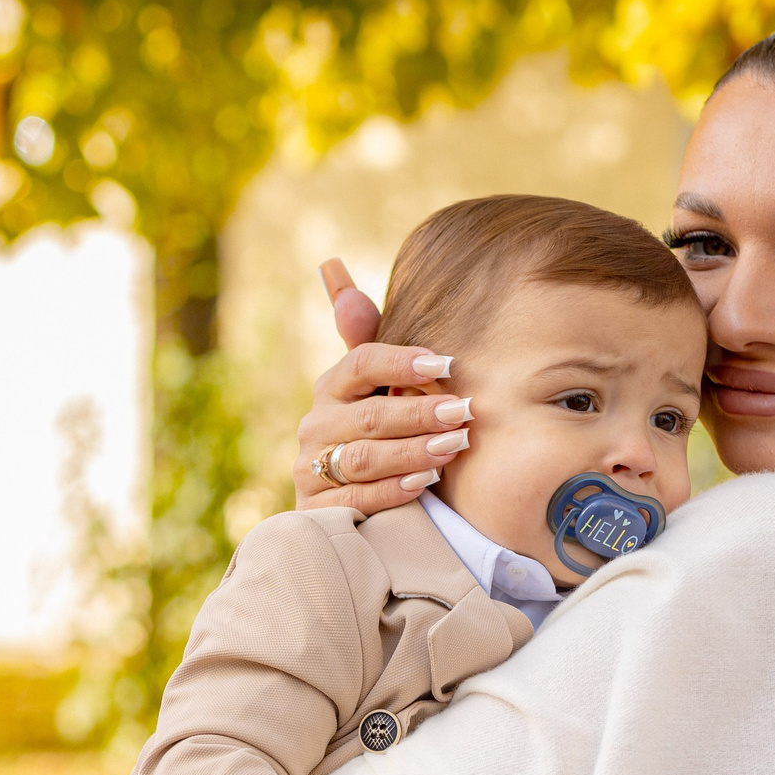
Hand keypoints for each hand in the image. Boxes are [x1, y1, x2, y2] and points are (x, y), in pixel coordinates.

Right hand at [293, 259, 474, 515]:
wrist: (347, 502)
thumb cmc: (374, 433)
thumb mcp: (373, 384)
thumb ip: (365, 334)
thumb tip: (331, 264)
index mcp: (332, 387)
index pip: (361, 363)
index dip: (401, 361)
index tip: (444, 363)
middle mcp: (316, 425)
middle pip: (368, 415)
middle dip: (418, 412)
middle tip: (463, 411)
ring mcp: (312, 469)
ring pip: (362, 458)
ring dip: (411, 451)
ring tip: (452, 446)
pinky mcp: (316, 510)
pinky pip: (355, 499)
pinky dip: (392, 490)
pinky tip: (425, 484)